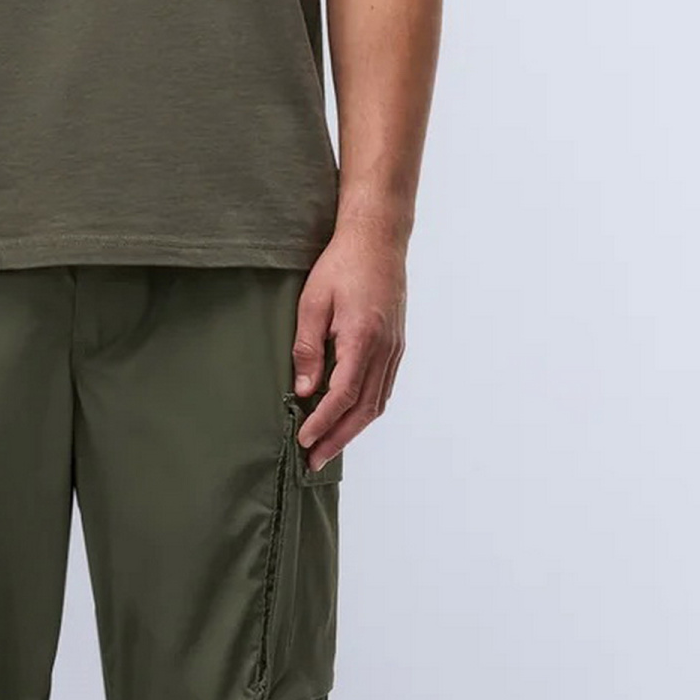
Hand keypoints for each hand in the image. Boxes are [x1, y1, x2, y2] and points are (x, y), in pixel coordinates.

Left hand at [290, 225, 406, 467]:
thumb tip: (302, 390)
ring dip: (353, 429)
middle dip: (338, 438)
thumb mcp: (313, 302)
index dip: (322, 422)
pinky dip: (366, 410)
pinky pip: (383, 388)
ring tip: (328, 447)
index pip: (343, 395)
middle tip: (314, 461)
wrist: (378, 239)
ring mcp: (395, 349)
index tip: (303, 440)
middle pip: (364, 409)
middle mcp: (385, 349)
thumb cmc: (342, 265)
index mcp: (363, 338)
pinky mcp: (397, 345)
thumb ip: (307, 348)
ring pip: (377, 403)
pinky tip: (348, 418)